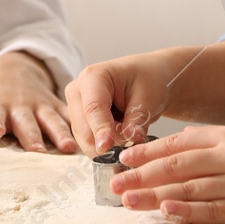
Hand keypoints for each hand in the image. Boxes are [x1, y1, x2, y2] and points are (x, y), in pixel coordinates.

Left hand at [0, 51, 76, 153]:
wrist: (13, 69)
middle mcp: (20, 106)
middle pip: (26, 123)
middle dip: (32, 136)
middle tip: (37, 152)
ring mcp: (41, 105)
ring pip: (52, 120)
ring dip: (61, 133)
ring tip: (69, 147)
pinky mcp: (57, 106)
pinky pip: (71, 116)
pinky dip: (81, 126)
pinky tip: (93, 138)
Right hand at [64, 51, 178, 154]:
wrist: (147, 77)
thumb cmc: (147, 79)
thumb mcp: (148, 96)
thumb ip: (138, 118)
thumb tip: (132, 138)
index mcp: (93, 76)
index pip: (93, 108)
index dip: (100, 129)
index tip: (108, 147)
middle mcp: (78, 91)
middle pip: (83, 127)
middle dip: (107, 140)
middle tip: (132, 137)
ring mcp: (76, 108)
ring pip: (84, 139)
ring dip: (107, 144)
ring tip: (127, 131)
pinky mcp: (79, 122)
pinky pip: (87, 143)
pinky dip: (105, 146)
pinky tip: (119, 136)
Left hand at [109, 124, 224, 223]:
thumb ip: (214, 138)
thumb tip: (180, 140)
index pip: (178, 143)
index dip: (147, 152)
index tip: (123, 159)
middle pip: (176, 166)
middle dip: (141, 175)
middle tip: (114, 183)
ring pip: (189, 188)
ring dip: (155, 195)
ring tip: (129, 200)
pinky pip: (213, 210)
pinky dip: (187, 210)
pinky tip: (165, 211)